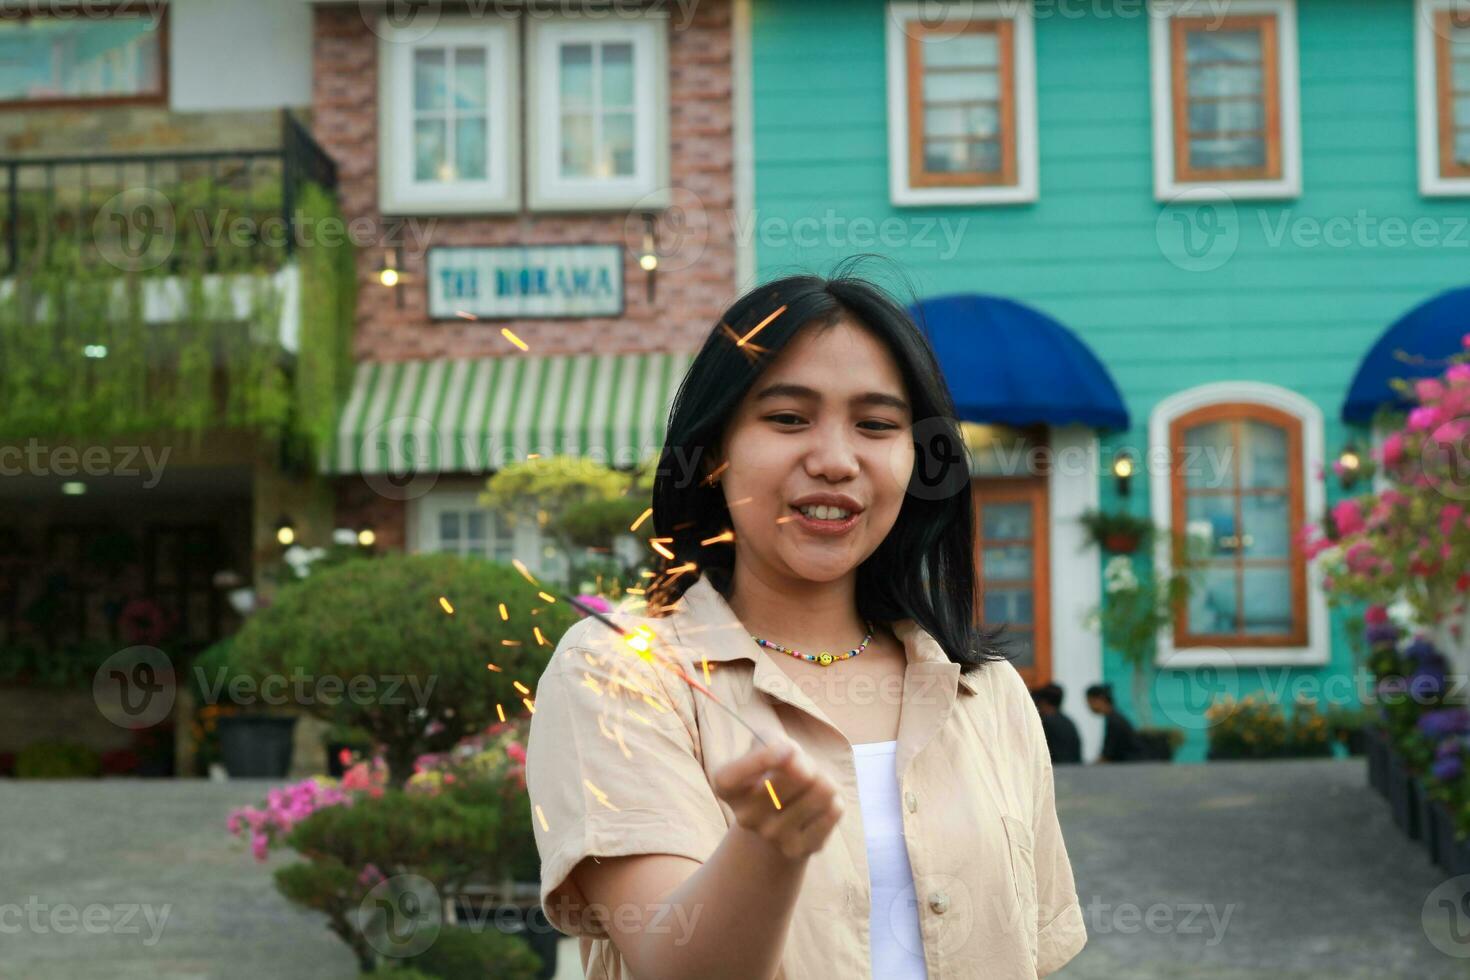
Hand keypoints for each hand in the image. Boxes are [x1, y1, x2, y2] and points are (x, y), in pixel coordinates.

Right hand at [712, 738, 844, 860]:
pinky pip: (833, 812)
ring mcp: (771, 836)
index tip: (790, 747)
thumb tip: (796, 761)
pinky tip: (823, 805)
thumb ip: (775, 742)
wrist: (778, 821)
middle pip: (796, 776)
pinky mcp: (799, 850)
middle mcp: (745, 817)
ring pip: (821, 791)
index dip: (761, 759)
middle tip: (805, 769)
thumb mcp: (766, 744)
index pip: (731, 777)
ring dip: (826, 781)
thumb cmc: (772, 770)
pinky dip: (835, 800)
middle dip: (809, 764)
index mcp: (727, 788)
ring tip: (814, 787)